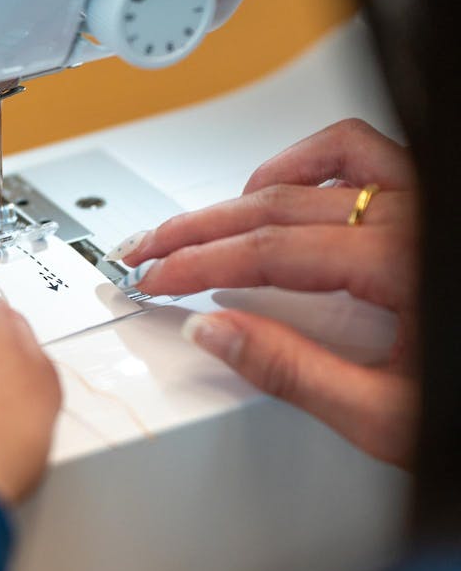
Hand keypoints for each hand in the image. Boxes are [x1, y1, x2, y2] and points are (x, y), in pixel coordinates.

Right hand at [112, 119, 418, 465]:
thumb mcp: (385, 416)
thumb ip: (294, 374)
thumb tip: (217, 335)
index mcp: (397, 267)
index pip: (266, 252)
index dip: (197, 263)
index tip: (154, 278)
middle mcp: (410, 219)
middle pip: (273, 205)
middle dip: (196, 229)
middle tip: (147, 248)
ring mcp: (420, 202)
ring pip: (313, 168)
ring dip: (244, 193)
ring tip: (202, 221)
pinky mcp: (423, 203)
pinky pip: (357, 154)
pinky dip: (307, 162)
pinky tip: (279, 188)